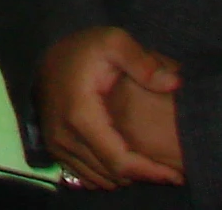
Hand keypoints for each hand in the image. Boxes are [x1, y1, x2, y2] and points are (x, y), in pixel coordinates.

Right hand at [38, 27, 183, 188]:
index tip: (176, 175)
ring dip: (126, 178)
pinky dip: (106, 177)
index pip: (119, 161)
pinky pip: (84, 176)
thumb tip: (174, 83)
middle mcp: (64, 136)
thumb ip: (143, 62)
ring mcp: (56, 143)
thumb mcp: (114, 41)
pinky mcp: (54, 147)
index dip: (150, 173)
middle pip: (111, 175)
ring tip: (150, 166)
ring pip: (98, 179)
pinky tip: (124, 165)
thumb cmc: (84, 48)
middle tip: (169, 169)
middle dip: (143, 176)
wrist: (45, 50)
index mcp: (80, 115)